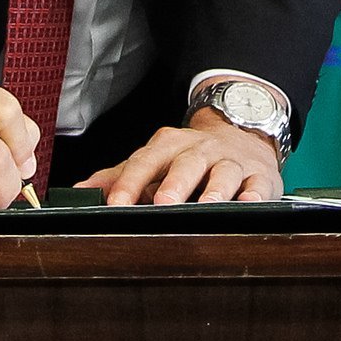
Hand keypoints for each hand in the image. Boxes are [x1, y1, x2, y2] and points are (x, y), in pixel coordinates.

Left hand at [76, 107, 282, 205]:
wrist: (241, 134)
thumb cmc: (190, 157)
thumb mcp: (155, 160)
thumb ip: (119, 176)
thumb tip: (80, 192)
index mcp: (169, 146)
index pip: (146, 162)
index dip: (130, 183)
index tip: (115, 205)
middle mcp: (200, 150)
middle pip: (186, 163)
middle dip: (174, 183)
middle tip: (163, 202)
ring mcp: (231, 161)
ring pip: (224, 173)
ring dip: (216, 190)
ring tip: (208, 206)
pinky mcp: (260, 175)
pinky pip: (258, 184)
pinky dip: (255, 194)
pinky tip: (249, 203)